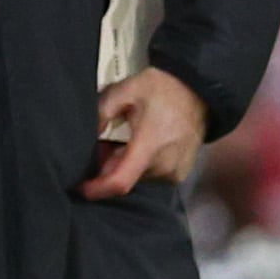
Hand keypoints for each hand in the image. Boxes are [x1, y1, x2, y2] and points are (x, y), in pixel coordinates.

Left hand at [78, 65, 205, 199]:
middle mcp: (164, 165)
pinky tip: (140, 146)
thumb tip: (86, 134)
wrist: (198, 91)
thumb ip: (102, 112)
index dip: (97, 189)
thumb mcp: (126, 90)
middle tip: (104, 144)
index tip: (81, 187)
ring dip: (124, 164)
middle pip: (125, 178)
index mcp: (150, 145)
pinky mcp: (179, 175)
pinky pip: (151, 176)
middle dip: (107, 166)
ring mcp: (174, 172)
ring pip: (136, 178)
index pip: (120, 181)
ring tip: (124, 141)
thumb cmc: (162, 89)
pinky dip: (140, 165)